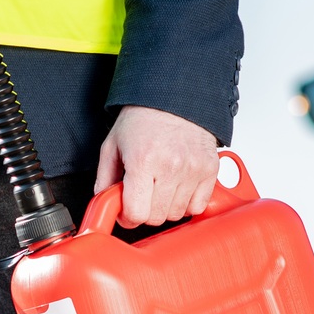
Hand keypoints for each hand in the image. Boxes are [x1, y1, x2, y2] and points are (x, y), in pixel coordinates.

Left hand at [94, 106, 220, 227]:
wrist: (173, 96)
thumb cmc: (142, 118)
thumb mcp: (112, 146)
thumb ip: (104, 180)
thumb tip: (104, 206)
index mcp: (143, 161)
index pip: (137, 213)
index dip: (128, 217)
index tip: (127, 210)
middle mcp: (170, 166)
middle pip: (156, 218)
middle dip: (145, 211)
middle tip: (142, 194)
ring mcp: (192, 169)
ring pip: (176, 214)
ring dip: (165, 207)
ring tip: (160, 186)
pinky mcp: (209, 169)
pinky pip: (197, 206)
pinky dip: (187, 203)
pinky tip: (177, 188)